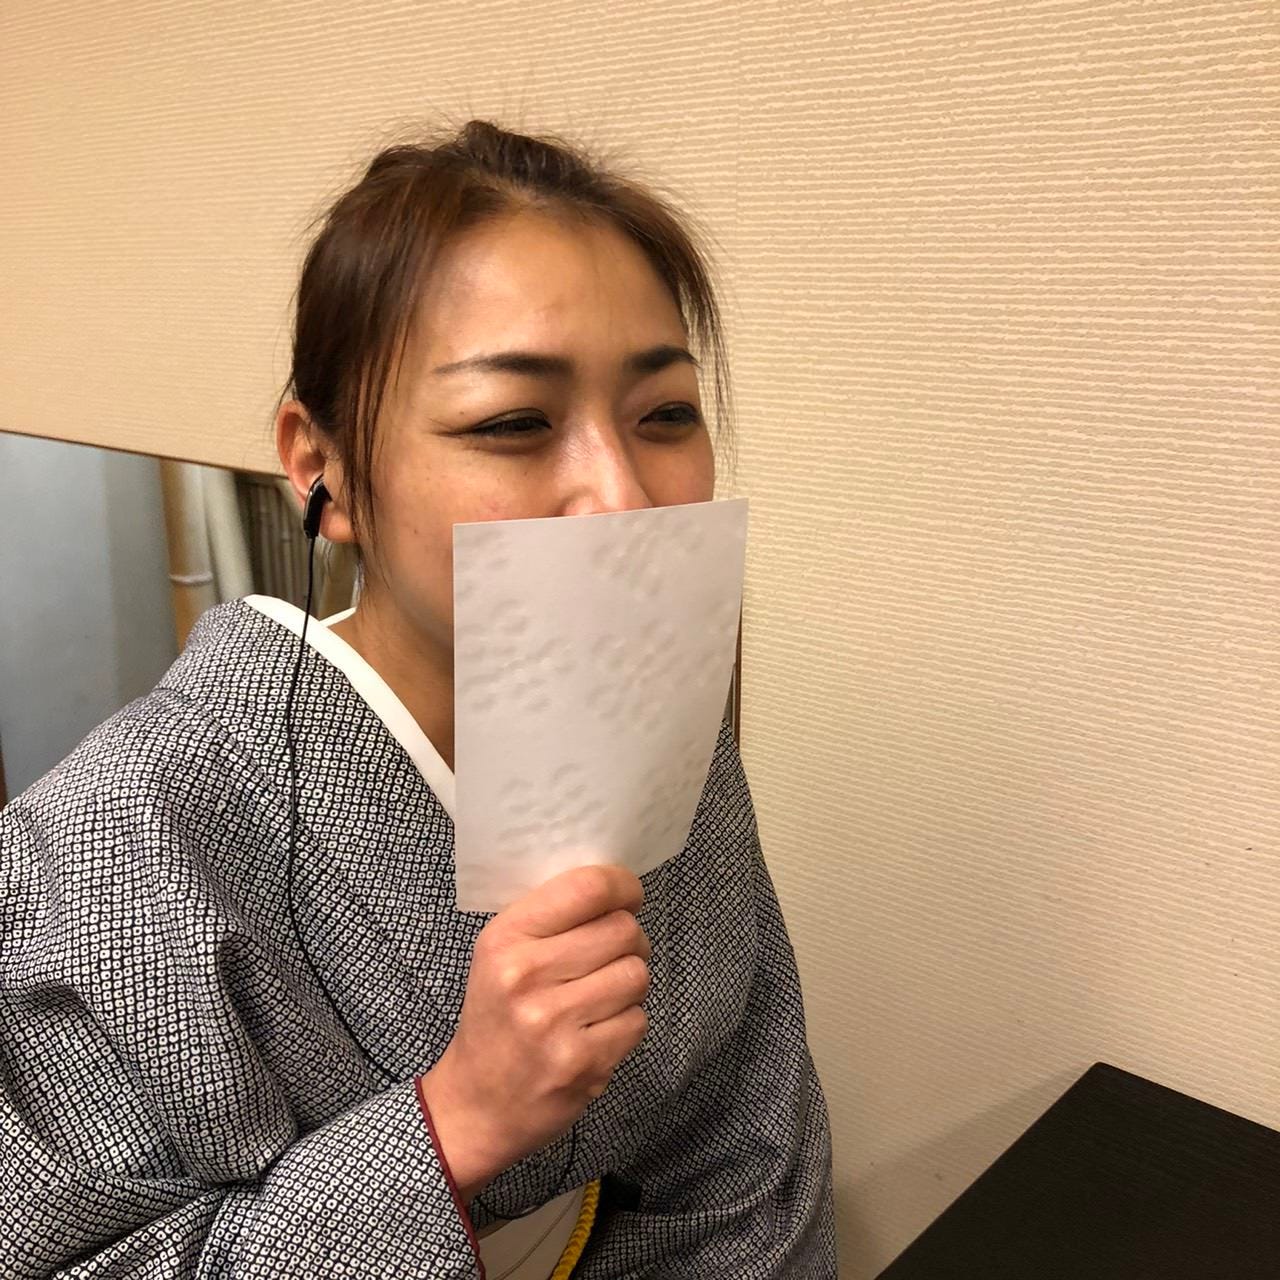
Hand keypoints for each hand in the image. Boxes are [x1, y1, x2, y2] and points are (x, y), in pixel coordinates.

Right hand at [419, 864, 650, 1200]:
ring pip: (636, 974)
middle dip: (630, 938)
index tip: (628, 895)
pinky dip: (628, 1021)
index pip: (586, 888)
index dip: (622, 885)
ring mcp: (555, 1023)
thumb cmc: (497, 1017)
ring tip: (604, 993)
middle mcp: (526, 976)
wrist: (477, 1104)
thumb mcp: (500, 954)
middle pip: (622, 929)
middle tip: (614, 952)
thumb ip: (550, 917)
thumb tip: (616, 886)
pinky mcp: (583, 1063)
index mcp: (505, 939)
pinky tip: (599, 1028)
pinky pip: (638, 1019)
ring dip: (630, 981)